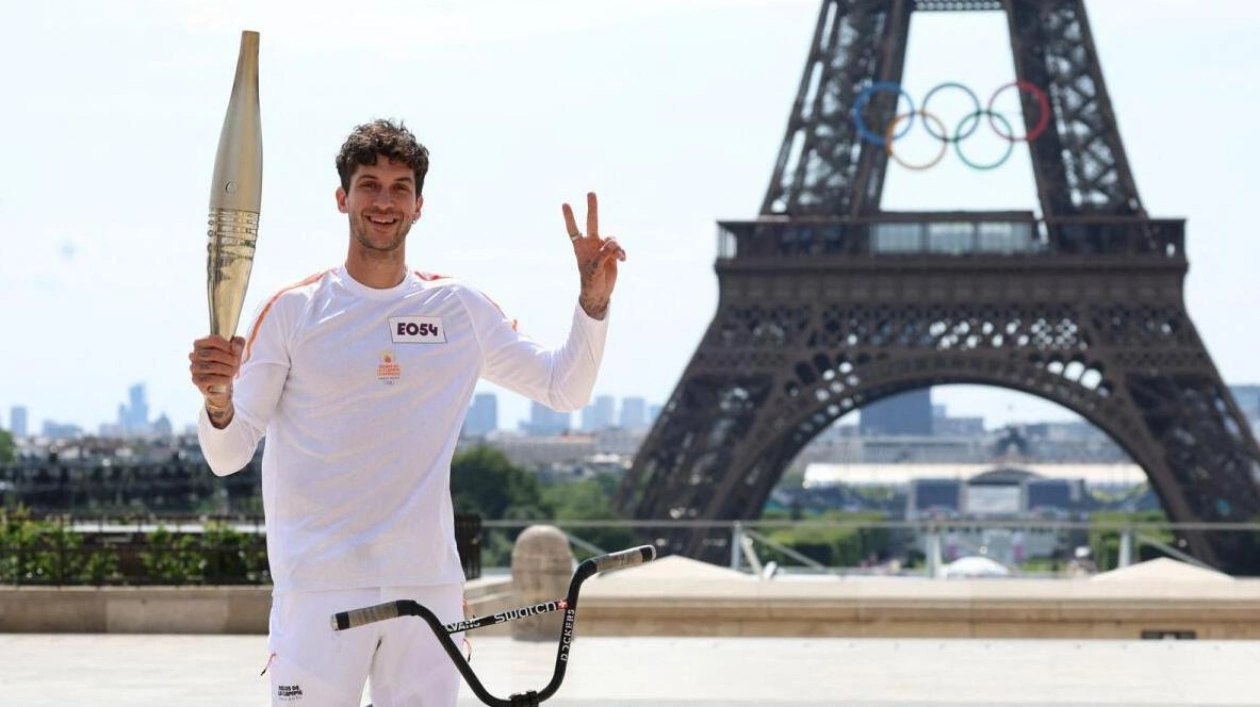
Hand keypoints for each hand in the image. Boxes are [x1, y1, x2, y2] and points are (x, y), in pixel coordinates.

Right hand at [189, 335, 243, 409]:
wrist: (223, 379)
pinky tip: (228, 379)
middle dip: (227, 358)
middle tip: (236, 362)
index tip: (235, 351)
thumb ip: (238, 344)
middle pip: (211, 354)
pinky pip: (208, 379)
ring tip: (233, 371)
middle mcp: (194, 355)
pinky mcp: (196, 380)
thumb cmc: (227, 361)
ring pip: (210, 367)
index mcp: (201, 343)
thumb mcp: (236, 351)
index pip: (213, 340)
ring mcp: (194, 367)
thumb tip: (235, 346)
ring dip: (226, 369)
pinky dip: (221, 379)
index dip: (226, 345)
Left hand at [562, 192, 625, 319]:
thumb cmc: (591, 280)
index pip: (574, 229)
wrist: (600, 291)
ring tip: (619, 257)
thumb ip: (603, 253)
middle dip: (592, 208)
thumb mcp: (594, 268)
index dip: (570, 217)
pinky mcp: (613, 253)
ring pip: (612, 238)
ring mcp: (602, 247)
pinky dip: (622, 252)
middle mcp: (591, 243)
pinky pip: (619, 247)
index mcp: (581, 247)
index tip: (565, 204)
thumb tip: (613, 243)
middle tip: (590, 192)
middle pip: (592, 222)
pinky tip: (623, 260)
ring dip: (616, 247)